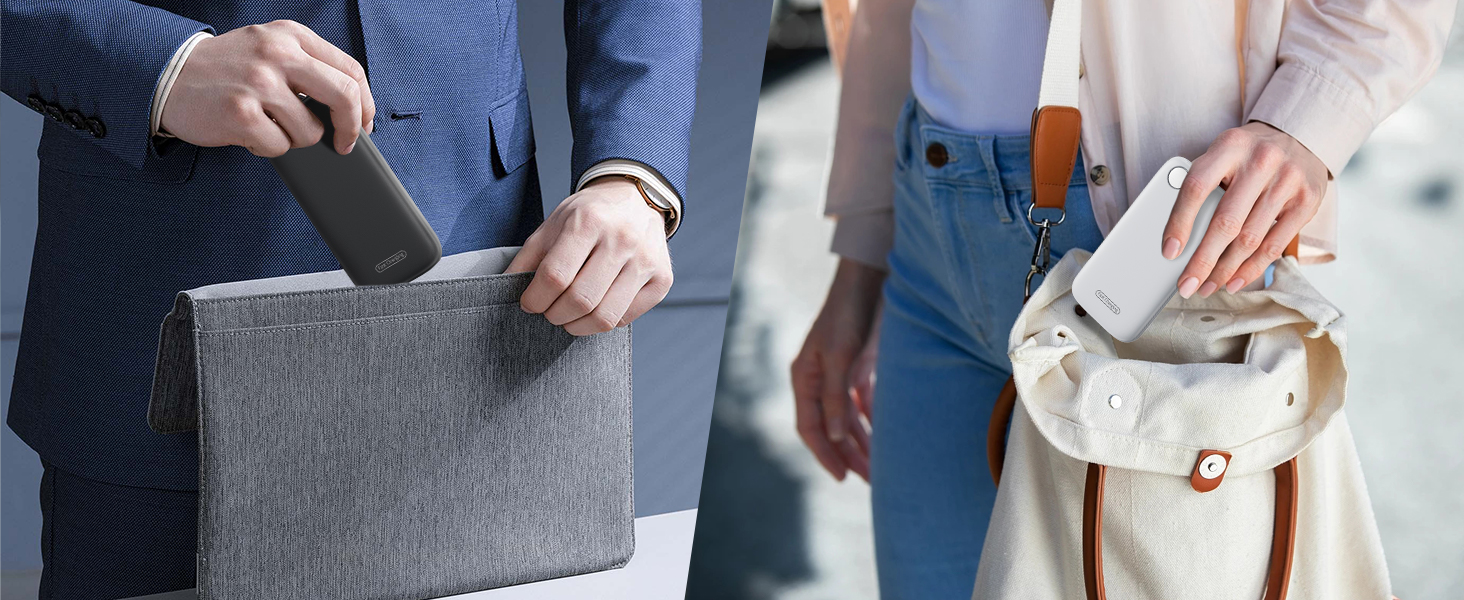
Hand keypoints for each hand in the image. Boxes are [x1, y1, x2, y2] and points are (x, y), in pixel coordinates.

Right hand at [160, 20, 375, 156]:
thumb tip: (353, 109)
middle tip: (345, 145)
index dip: (365, 104)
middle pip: (345, 97)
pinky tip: (250, 133)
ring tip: (269, 125)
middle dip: (352, 128)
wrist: (168, 75)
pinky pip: (279, 147)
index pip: (351, 71)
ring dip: (294, 139)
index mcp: (292, 36)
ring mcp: (258, 83)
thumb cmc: (227, 68)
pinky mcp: (241, 114)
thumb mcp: (270, 47)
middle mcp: (278, 54)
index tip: (363, 124)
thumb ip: (309, 66)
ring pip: (310, 131)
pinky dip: (267, 148)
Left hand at [506, 177, 672, 335]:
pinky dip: (604, 321)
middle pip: (580, 300)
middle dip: (555, 315)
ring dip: (578, 326)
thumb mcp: (554, 224)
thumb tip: (506, 289)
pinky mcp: (662, 279)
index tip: (529, 303)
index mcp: (589, 221)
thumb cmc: (590, 214)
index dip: (535, 299)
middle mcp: (622, 239)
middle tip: (549, 312)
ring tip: (569, 317)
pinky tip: (596, 308)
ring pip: (605, 316)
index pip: (555, 276)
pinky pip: (626, 318)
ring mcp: (646, 260)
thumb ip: (528, 257)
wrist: (635, 198)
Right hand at [791, 258, 884, 481]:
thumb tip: (834, 435)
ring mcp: (839, 372)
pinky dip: (873, 419)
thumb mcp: (841, 355)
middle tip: (872, 481)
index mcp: (804, 377)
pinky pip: (863, 402)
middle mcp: (819, 378)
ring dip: (863, 441)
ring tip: (882, 466)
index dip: (825, 454)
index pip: (810, 427)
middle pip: (831, 427)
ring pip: (848, 418)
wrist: (871, 277)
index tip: (842, 478)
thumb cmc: (850, 313)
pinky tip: (886, 435)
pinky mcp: (859, 365)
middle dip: (849, 454)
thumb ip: (836, 396)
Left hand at [1163, 122, 1326, 296]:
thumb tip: (1175, 235)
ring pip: (1250, 238)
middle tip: (1187, 284)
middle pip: (1226, 221)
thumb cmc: (1248, 155)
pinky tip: (1235, 281)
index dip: (1180, 222)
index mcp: (1230, 146)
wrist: (1300, 137)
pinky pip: (1274, 245)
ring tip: (1208, 285)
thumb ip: (1202, 184)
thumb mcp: (1223, 154)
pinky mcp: (1306, 201)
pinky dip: (1252, 268)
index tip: (1169, 251)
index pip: (1197, 187)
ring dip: (1225, 270)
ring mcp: (1287, 181)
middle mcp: (1261, 161)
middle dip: (1203, 260)